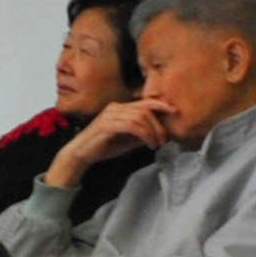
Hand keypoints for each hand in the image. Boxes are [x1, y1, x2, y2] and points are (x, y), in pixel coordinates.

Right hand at [45, 96, 168, 188]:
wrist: (80, 154)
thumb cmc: (103, 146)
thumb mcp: (128, 139)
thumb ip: (142, 133)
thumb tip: (161, 133)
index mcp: (119, 107)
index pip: (145, 102)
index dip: (161, 105)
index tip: (175, 112)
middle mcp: (115, 107)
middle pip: (145, 110)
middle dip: (159, 125)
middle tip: (164, 140)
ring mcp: (110, 115)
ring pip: (141, 117)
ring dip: (153, 132)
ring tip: (156, 144)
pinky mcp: (108, 124)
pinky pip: (133, 125)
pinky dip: (145, 134)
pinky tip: (148, 144)